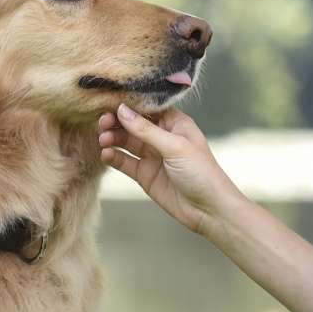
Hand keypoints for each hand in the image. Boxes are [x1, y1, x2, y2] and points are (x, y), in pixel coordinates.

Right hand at [97, 105, 239, 236]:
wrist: (209, 209)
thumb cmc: (201, 172)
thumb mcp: (174, 146)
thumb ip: (146, 129)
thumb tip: (122, 110)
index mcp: (175, 123)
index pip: (147, 108)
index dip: (129, 104)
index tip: (109, 102)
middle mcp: (162, 137)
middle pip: (133, 123)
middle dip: (117, 121)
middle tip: (103, 122)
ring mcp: (152, 156)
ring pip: (126, 141)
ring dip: (113, 138)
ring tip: (103, 139)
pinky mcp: (145, 174)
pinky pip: (125, 161)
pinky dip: (114, 156)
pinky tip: (106, 154)